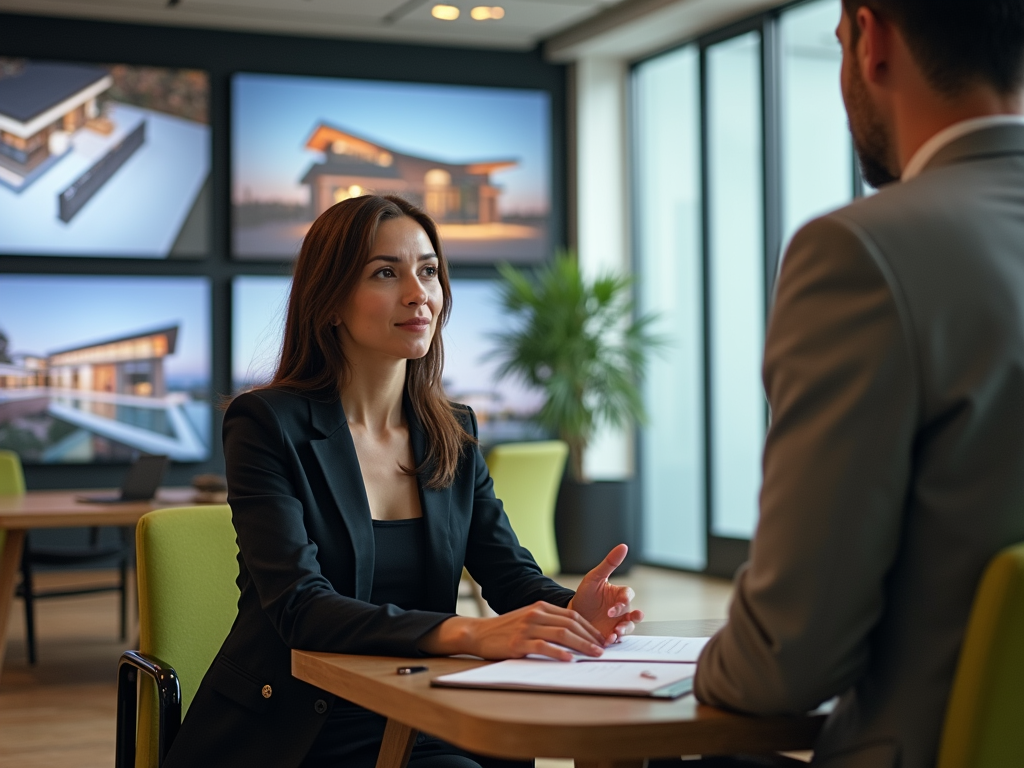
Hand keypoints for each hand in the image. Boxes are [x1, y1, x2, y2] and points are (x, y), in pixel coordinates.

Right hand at [419, 602, 605, 660]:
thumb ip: (548, 623)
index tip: (600, 639)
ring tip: (594, 654)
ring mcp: (527, 628)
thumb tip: (572, 636)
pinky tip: (569, 659)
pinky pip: (543, 647)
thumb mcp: (528, 620)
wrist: (478, 633)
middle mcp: (536, 614)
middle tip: (602, 649)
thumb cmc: (505, 630)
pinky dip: (558, 653)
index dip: (589, 627)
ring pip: (561, 634)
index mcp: (541, 607)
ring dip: (581, 645)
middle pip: (571, 624)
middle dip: (590, 637)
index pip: (572, 616)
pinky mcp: (518, 642)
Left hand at [567, 544, 643, 643]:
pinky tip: (607, 641)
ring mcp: (617, 623)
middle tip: (625, 621)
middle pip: (634, 614)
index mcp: (619, 595)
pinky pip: (617, 638)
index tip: (616, 606)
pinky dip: (614, 640)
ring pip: (628, 627)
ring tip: (615, 634)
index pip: (628, 595)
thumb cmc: (585, 593)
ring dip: (624, 631)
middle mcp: (621, 610)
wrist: (571, 613)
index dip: (624, 600)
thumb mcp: (595, 577)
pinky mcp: (610, 634)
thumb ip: (610, 563)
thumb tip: (623, 546)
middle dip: (633, 618)